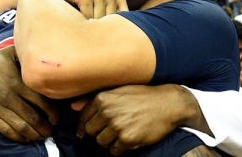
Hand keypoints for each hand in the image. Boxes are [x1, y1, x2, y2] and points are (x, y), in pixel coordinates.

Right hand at [0, 46, 58, 141]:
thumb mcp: (13, 52)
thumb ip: (29, 56)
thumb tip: (49, 52)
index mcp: (17, 82)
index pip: (41, 101)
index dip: (52, 112)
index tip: (56, 118)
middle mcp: (8, 96)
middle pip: (32, 117)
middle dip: (45, 127)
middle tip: (51, 130)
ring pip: (20, 126)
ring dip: (34, 134)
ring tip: (41, 135)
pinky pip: (5, 130)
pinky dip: (18, 136)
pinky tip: (26, 137)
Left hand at [76, 85, 198, 155]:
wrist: (168, 103)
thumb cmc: (143, 95)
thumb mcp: (119, 91)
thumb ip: (94, 99)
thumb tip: (73, 106)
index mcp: (103, 98)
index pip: (83, 118)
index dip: (85, 125)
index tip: (87, 131)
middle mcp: (108, 111)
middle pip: (91, 131)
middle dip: (99, 132)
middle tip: (112, 129)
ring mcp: (117, 126)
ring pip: (101, 142)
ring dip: (110, 141)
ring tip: (122, 133)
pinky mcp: (128, 139)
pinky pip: (115, 150)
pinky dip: (120, 148)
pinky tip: (129, 139)